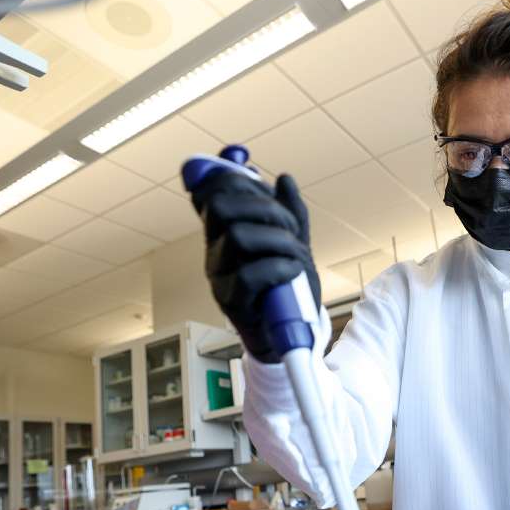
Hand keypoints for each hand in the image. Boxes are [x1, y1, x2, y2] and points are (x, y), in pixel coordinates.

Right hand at [192, 171, 320, 362]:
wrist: (291, 329)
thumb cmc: (287, 284)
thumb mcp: (293, 243)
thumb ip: (290, 212)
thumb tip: (285, 180)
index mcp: (225, 232)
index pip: (212, 194)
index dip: (235, 181)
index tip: (265, 187)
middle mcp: (216, 250)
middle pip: (221, 208)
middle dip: (264, 208)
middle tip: (290, 226)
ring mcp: (220, 276)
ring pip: (239, 237)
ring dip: (279, 239)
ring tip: (297, 254)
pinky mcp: (232, 302)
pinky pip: (250, 275)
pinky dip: (280, 267)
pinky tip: (293, 272)